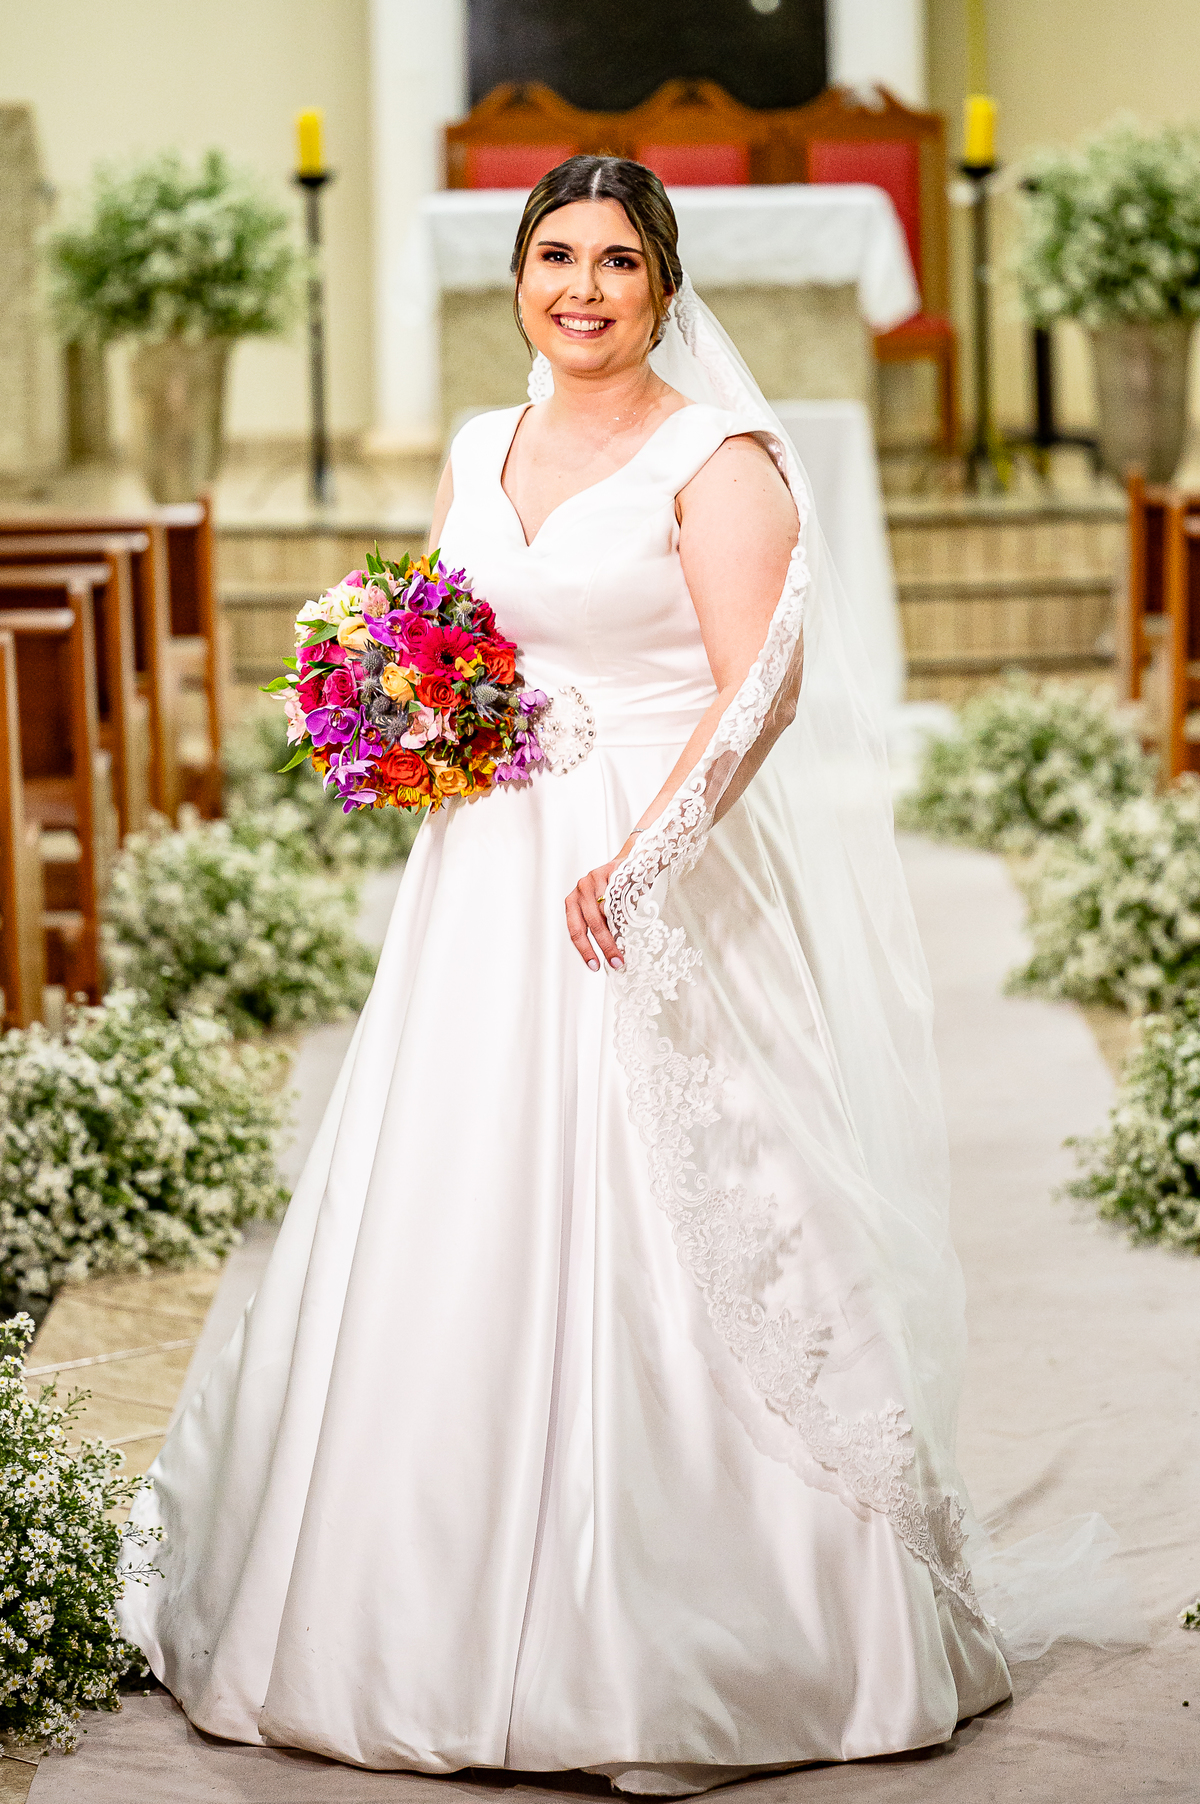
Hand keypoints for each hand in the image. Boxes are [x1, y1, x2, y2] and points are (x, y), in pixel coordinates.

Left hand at [565, 853, 623, 972]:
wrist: (633, 861)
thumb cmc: (617, 892)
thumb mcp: (604, 910)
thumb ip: (603, 927)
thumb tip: (609, 956)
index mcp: (573, 902)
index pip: (575, 930)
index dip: (585, 950)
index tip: (595, 967)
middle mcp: (580, 889)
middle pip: (592, 923)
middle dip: (605, 945)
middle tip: (616, 962)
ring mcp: (594, 878)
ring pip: (606, 911)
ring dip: (618, 931)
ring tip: (626, 945)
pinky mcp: (611, 870)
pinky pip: (618, 896)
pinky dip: (625, 910)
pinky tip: (630, 920)